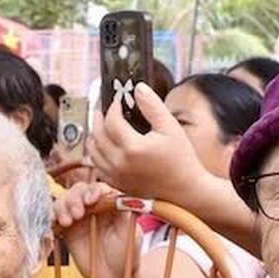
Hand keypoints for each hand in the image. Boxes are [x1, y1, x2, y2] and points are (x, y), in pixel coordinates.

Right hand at [54, 181, 133, 277]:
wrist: (115, 277)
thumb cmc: (126, 254)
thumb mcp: (131, 232)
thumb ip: (124, 212)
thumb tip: (116, 195)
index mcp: (110, 203)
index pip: (98, 188)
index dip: (93, 191)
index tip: (91, 200)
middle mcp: (93, 207)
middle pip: (78, 191)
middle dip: (75, 198)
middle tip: (78, 214)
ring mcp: (79, 217)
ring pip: (64, 201)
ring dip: (62, 207)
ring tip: (67, 222)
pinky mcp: (67, 230)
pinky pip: (55, 218)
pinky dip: (53, 217)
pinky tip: (56, 224)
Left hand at [89, 82, 211, 200]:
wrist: (185, 190)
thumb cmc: (181, 159)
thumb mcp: (170, 127)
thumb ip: (152, 106)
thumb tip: (138, 88)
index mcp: (133, 148)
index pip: (111, 121)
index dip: (112, 107)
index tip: (119, 100)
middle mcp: (120, 163)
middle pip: (97, 135)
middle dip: (99, 119)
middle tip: (104, 109)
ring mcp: (116, 176)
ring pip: (93, 152)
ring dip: (95, 136)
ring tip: (102, 125)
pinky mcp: (116, 184)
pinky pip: (97, 166)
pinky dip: (97, 153)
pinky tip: (106, 145)